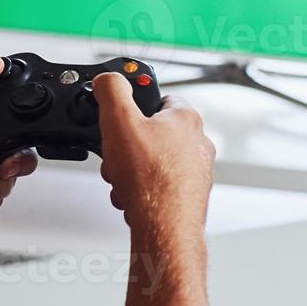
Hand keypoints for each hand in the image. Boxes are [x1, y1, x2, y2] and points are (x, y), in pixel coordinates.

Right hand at [94, 73, 215, 242]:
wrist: (165, 227)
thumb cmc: (151, 178)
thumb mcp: (120, 121)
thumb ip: (112, 91)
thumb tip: (108, 79)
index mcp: (187, 117)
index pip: (159, 98)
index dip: (133, 109)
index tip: (121, 119)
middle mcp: (198, 142)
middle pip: (150, 135)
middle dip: (127, 147)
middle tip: (118, 157)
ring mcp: (196, 170)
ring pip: (150, 162)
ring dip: (130, 172)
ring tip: (125, 181)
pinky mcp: (189, 194)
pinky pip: (156, 186)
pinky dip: (141, 191)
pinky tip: (133, 198)